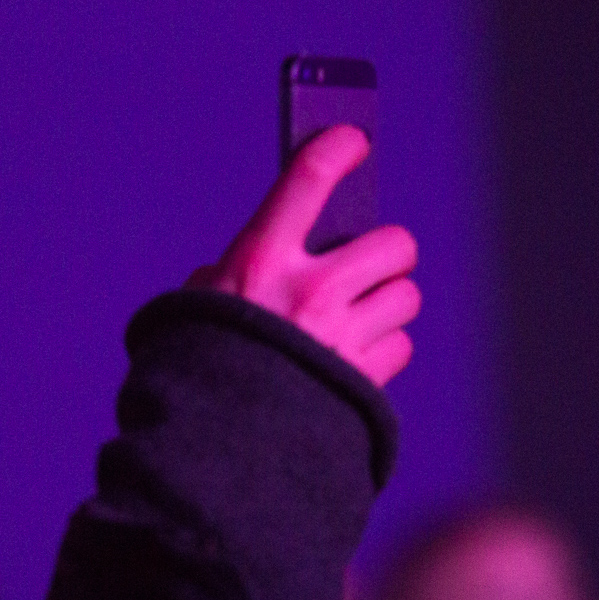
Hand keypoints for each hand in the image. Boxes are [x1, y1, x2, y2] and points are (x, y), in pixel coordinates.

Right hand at [187, 125, 418, 386]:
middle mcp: (310, 291)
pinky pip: (398, 347)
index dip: (337, 147)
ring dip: (386, 306)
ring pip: (405, 297)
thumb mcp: (194, 312)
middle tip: (365, 266)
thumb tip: (247, 265)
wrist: (212, 458)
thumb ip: (226, 279)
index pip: (309, 177)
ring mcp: (343, 337)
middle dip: (386, 254)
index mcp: (258, 261)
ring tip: (353, 321)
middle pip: (394, 244)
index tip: (352, 141)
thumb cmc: (193, 376)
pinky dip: (381, 352)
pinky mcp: (364, 380)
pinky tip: (350, 364)